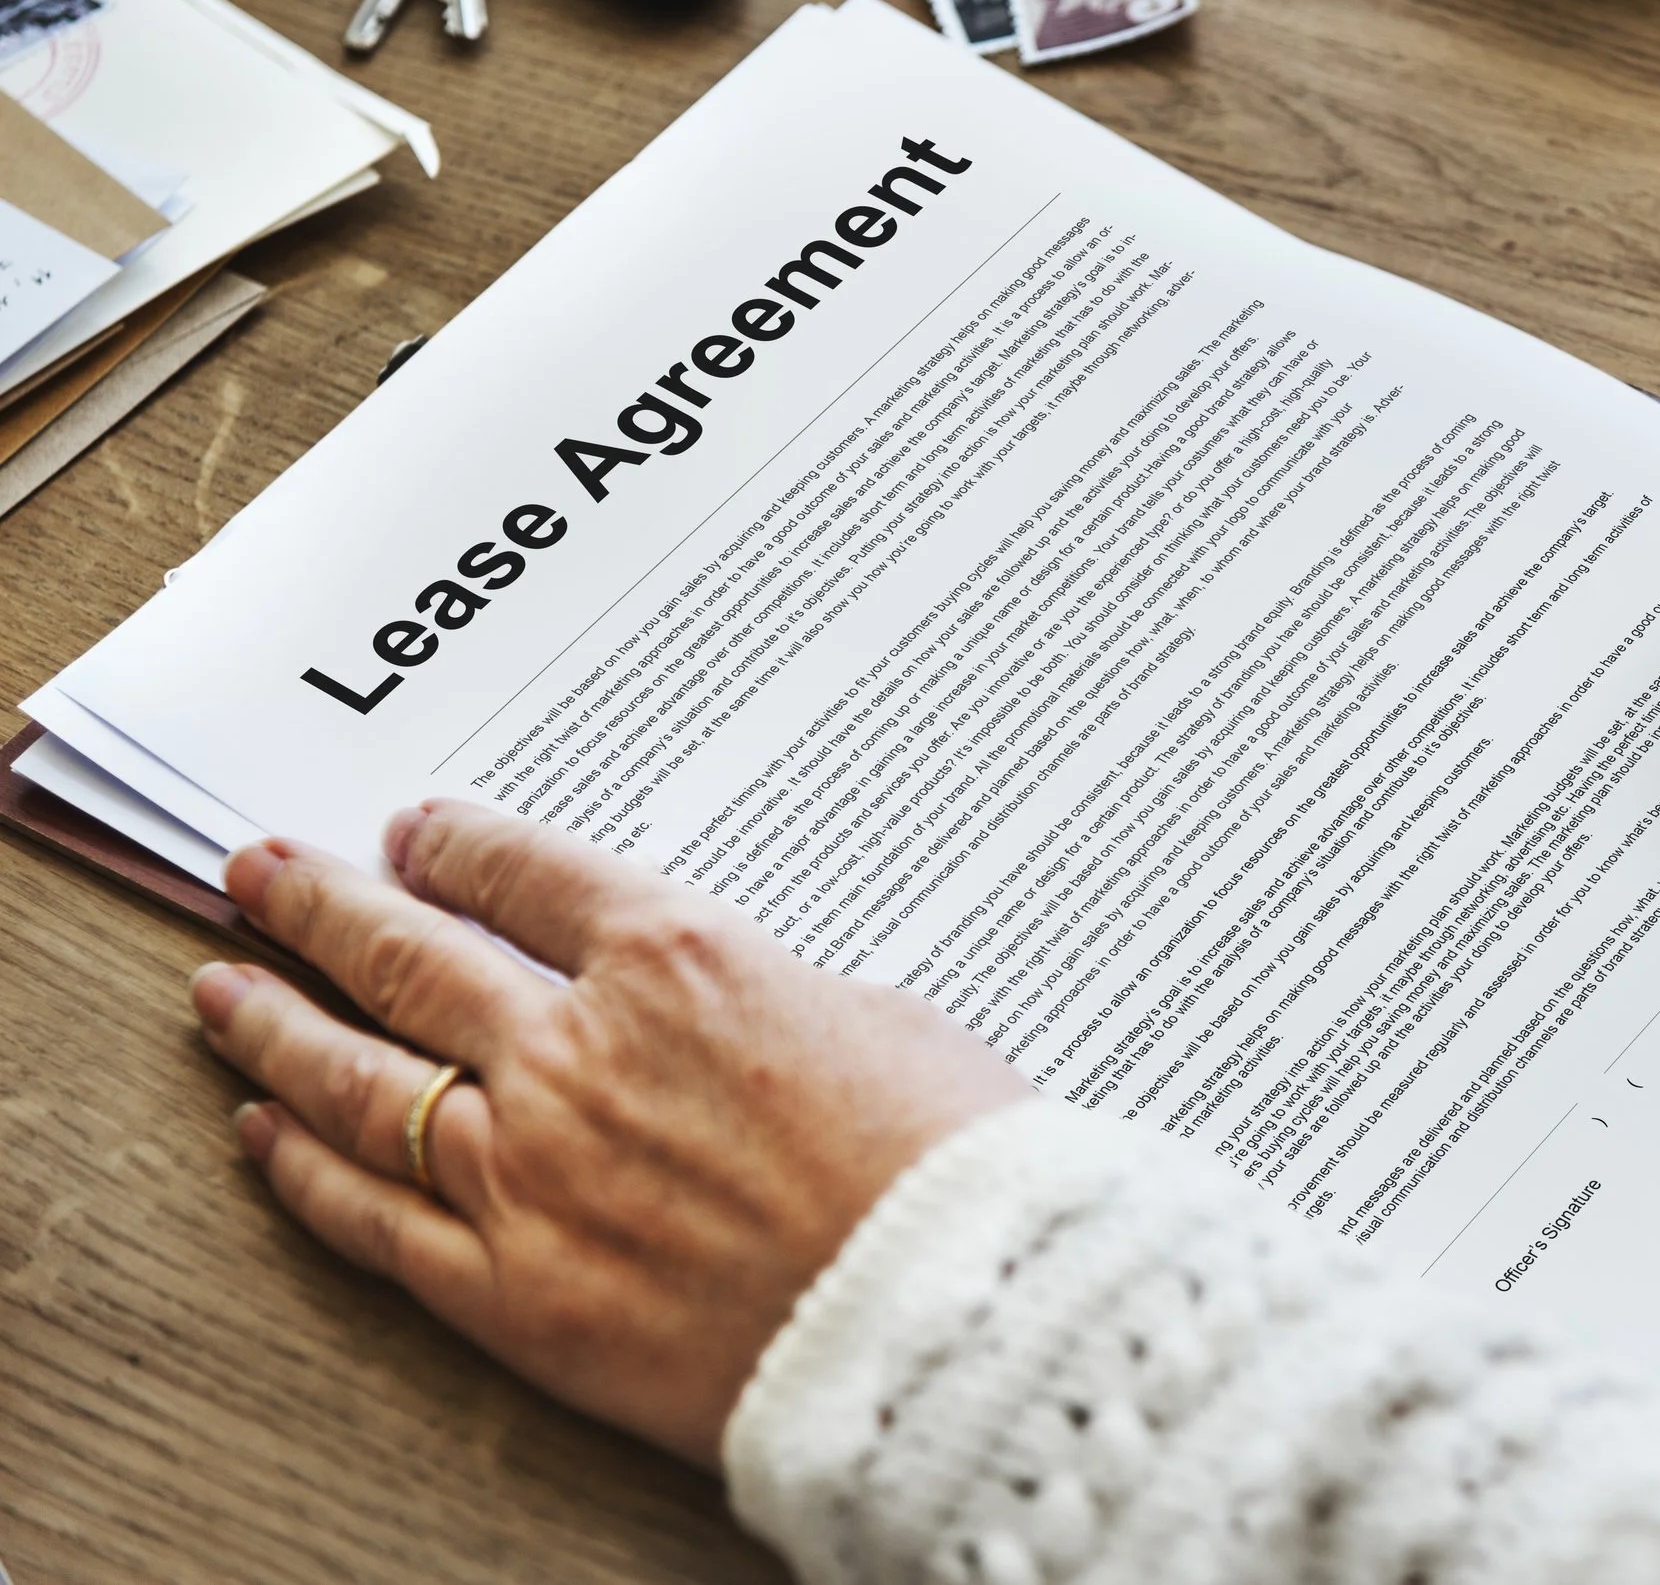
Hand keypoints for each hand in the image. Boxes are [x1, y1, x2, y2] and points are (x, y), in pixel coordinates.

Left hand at [191, 800, 1030, 1466]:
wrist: (945, 1317)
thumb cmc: (946, 1163)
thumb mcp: (881, 1018)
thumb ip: (768, 996)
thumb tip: (722, 1006)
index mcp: (676, 959)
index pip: (525, 873)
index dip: (456, 845)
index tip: (414, 835)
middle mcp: (576, 1050)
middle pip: (410, 957)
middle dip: (321, 905)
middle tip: (259, 874)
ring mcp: (530, 1172)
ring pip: (361, 1080)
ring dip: (277, 1024)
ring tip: (221, 990)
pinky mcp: (515, 1293)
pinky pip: (378, 1221)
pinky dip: (308, 1173)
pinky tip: (265, 1137)